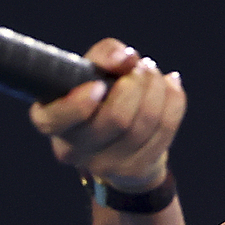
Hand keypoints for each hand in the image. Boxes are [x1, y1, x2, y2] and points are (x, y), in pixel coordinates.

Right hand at [29, 37, 185, 192]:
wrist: (119, 136)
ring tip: (153, 73)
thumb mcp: (92, 68)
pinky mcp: (135, 170)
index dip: (79, 103)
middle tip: (141, 67)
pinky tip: (170, 86)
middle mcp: (72, 150)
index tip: (99, 85)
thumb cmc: (98, 93)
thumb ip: (104, 55)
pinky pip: (166, 129)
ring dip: (157, 88)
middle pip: (115, 119)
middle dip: (136, 84)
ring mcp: (105, 166)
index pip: (55, 120)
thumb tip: (126, 59)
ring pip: (145, 123)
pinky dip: (173, 100)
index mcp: (50, 121)